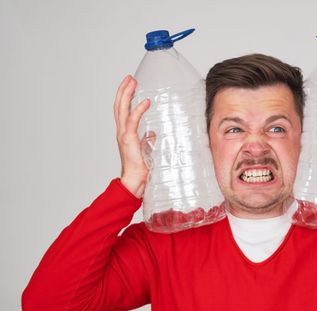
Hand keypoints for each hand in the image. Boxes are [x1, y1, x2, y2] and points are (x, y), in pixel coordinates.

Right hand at [113, 75, 150, 197]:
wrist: (135, 180)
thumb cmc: (141, 168)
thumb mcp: (146, 150)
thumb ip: (148, 140)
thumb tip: (152, 133)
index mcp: (125, 133)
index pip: (123, 110)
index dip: (125, 97)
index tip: (130, 85)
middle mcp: (122, 131)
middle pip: (119, 106)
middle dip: (124, 90)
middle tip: (129, 78)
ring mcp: (124, 134)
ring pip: (122, 109)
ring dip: (127, 94)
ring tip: (132, 82)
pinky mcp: (129, 139)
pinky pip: (133, 120)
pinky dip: (139, 109)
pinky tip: (145, 101)